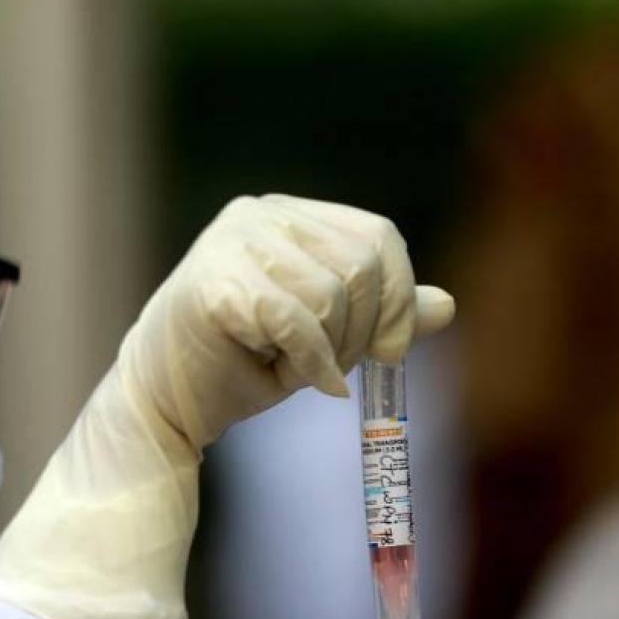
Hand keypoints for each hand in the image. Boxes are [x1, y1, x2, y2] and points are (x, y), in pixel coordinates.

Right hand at [0, 194, 454, 618]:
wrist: (169, 404)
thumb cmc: (247, 364)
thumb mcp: (330, 335)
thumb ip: (383, 315)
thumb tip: (449, 306)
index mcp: (292, 216)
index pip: (379, 236)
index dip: (400, 296)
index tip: (390, 350)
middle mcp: (262, 215)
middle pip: (364, 264)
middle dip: (362, 331)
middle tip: (326, 364)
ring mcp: (232, 242)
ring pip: (334, 295)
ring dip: (326, 351)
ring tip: (286, 365)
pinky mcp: (214, 282)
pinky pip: (297, 321)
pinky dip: (309, 362)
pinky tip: (290, 380)